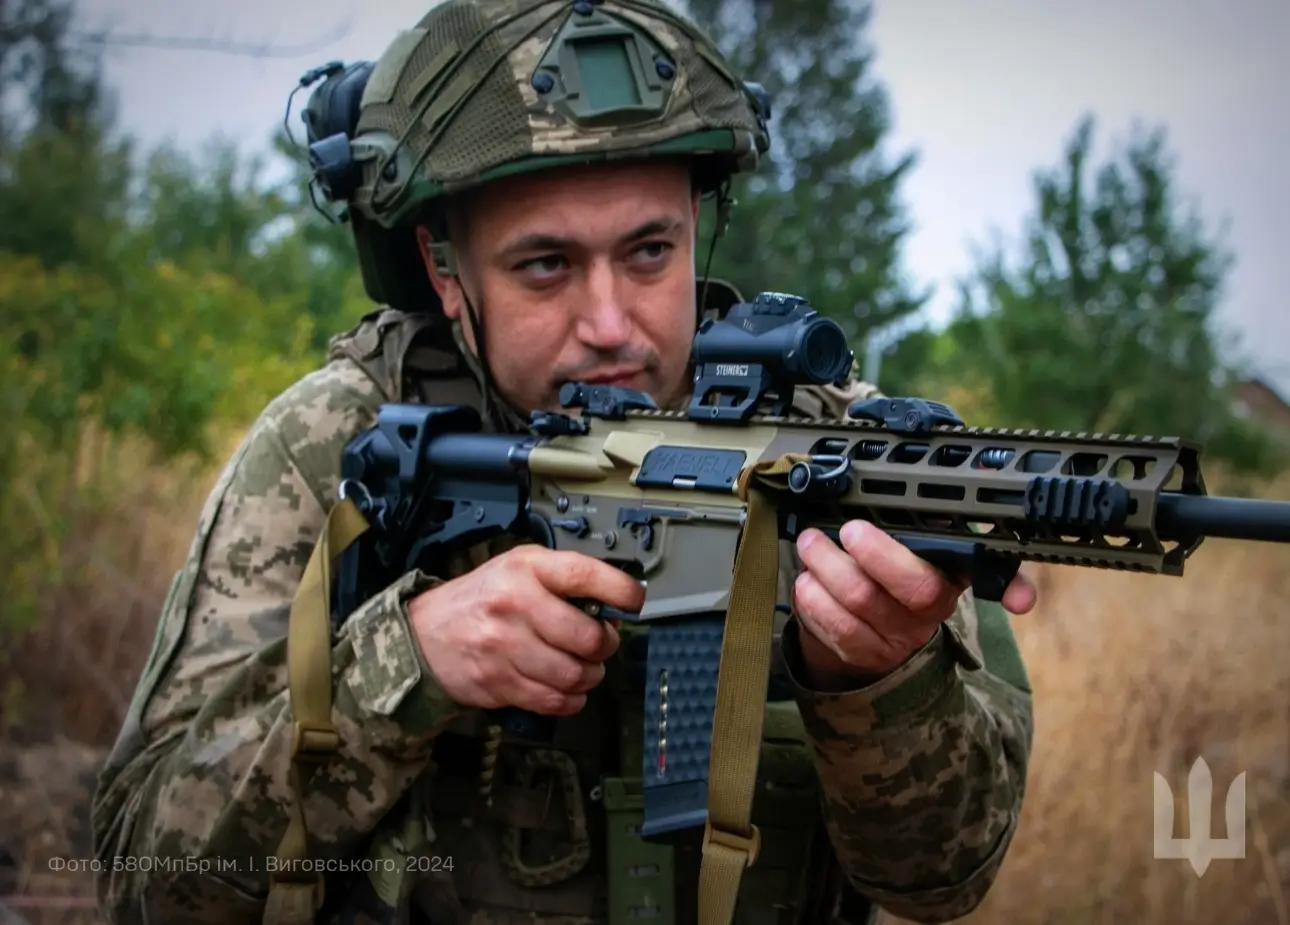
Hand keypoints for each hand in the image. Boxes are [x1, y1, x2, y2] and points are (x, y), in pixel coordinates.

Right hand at [407, 545, 644, 715]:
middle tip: (600, 644)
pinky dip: (570, 700)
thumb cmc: (482, 599)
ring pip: (574, 675)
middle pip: (587, 637)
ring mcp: (504, 646)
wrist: (425, 634)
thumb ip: (563, 581)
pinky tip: (566, 689)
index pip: (584, 575)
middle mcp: (515, 604)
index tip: (634, 602)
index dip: (620, 591)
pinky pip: (554, 701)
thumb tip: (614, 606)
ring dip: (590, 677)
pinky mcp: (498, 682)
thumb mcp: (519, 569)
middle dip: (605, 646)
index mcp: (525, 569)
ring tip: (584, 668)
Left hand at [792, 521, 1036, 686]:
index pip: (992, 576)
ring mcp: (898, 636)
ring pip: (864, 602)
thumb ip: (933, 505)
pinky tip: (807, 580)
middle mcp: (932, 608)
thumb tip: (979, 464)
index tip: (1020, 598)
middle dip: (877, 552)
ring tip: (811, 543)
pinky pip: (837, 628)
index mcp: (952, 572)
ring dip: (829, 567)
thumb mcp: (915, 537)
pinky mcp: (863, 653)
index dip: (1012, 586)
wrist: (861, 628)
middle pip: (915, 586)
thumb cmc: (888, 568)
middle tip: (849, 529)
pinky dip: (814, 599)